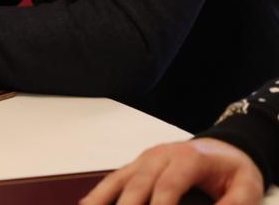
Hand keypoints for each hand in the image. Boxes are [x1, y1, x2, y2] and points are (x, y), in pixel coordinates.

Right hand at [80, 138, 263, 204]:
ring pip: (120, 180)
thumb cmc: (233, 169)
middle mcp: (160, 156)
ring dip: (104, 199)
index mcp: (187, 158)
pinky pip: (114, 179)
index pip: (167, 185)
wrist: (224, 148)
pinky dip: (100, 194)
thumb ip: (235, 204)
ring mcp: (145, 160)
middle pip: (139, 184)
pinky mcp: (137, 166)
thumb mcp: (246, 186)